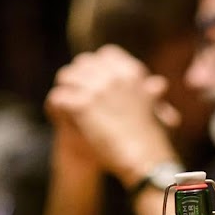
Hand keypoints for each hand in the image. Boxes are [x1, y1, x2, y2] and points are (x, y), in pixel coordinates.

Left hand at [46, 45, 178, 184]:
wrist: (145, 160)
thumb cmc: (154, 141)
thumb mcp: (158, 110)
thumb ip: (153, 94)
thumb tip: (158, 83)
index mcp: (131, 73)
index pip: (106, 55)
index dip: (97, 66)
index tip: (93, 79)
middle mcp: (113, 75)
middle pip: (83, 63)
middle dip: (78, 76)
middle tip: (74, 92)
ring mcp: (96, 89)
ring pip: (66, 77)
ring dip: (65, 90)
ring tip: (63, 105)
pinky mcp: (82, 106)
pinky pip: (59, 98)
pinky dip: (56, 107)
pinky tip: (58, 116)